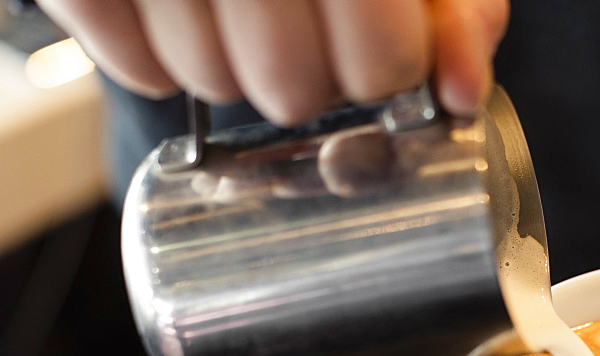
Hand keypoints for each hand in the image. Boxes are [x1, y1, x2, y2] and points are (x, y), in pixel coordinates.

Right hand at [36, 0, 508, 124]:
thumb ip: (455, 16)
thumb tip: (463, 95)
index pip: (381, 61)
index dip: (387, 76)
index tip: (381, 59)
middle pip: (290, 89)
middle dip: (310, 83)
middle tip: (306, 38)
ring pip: (209, 84)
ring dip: (236, 72)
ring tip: (242, 17)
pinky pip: (137, 68)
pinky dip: (160, 63)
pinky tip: (186, 20)